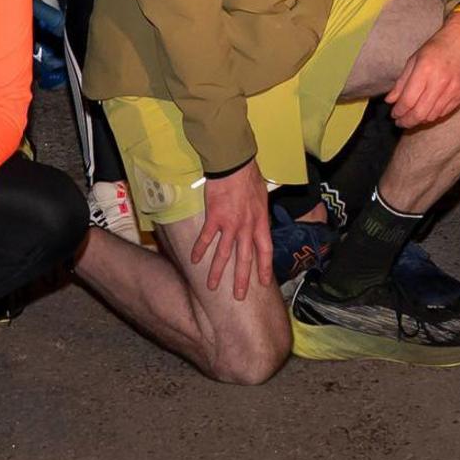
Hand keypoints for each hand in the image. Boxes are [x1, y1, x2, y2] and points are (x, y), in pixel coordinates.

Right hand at [188, 161, 271, 303]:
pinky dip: (200, 250)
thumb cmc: (249, 176)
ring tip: (211, 287)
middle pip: (245, 259)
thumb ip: (259, 213)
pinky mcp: (215, 218)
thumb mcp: (262, 196)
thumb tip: (258, 221)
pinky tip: (194, 261)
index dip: (264, 268)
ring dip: (217, 272)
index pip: (265, 250)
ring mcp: (231, 224)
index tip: (263, 282)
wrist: (235, 163)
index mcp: (261, 222)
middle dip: (241, 279)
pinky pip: (206, 238)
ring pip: (224, 254)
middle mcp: (247, 227)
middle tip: (238, 296)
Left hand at [385, 13, 459, 126]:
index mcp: (425, 70)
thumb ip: (402, 82)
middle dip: (407, 121)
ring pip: (432, 116)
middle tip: (400, 122)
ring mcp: (454, 90)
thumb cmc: (436, 48)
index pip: (408, 100)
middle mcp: (440, 82)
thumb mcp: (414, 59)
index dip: (398, 111)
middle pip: (420, 112)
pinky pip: (444, 112)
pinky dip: (433, 115)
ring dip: (419, 120)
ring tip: (412, 118)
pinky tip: (426, 111)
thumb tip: (390, 100)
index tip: (394, 114)